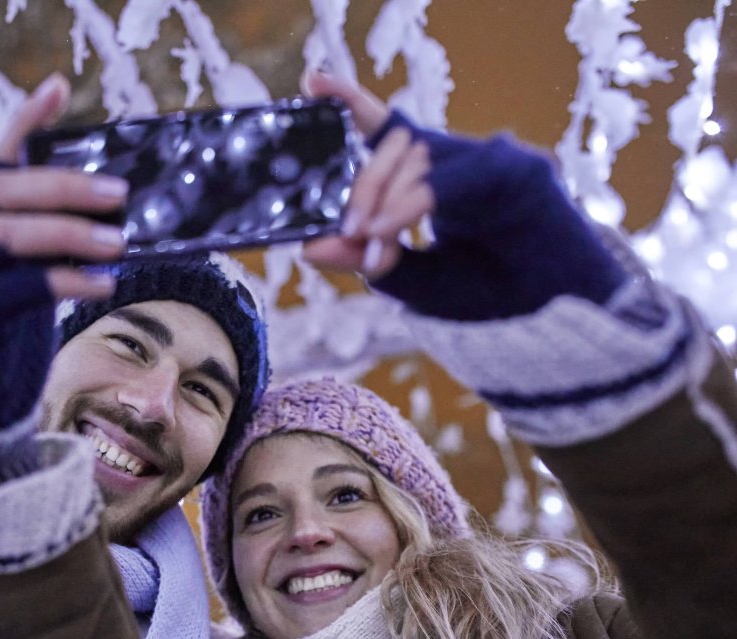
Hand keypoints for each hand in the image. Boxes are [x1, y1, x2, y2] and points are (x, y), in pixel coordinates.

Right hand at [0, 73, 128, 438]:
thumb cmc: (4, 343)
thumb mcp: (20, 284)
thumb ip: (43, 249)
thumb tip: (110, 215)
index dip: (21, 124)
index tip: (56, 88)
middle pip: (0, 190)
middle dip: (62, 185)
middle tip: (119, 192)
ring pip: (7, 233)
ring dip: (70, 231)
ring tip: (120, 240)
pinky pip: (17, 290)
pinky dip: (65, 280)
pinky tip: (102, 284)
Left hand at [295, 74, 622, 321]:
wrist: (557, 328)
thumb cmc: (490, 300)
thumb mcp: (414, 281)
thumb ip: (365, 259)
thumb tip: (307, 245)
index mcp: (441, 179)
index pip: (393, 132)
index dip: (354, 103)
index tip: (312, 83)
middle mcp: (466, 161)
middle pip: (396, 145)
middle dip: (362, 185)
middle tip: (343, 229)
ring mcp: (497, 160)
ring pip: (418, 159)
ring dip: (383, 200)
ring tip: (368, 239)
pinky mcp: (521, 172)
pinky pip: (449, 181)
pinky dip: (410, 205)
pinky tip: (384, 229)